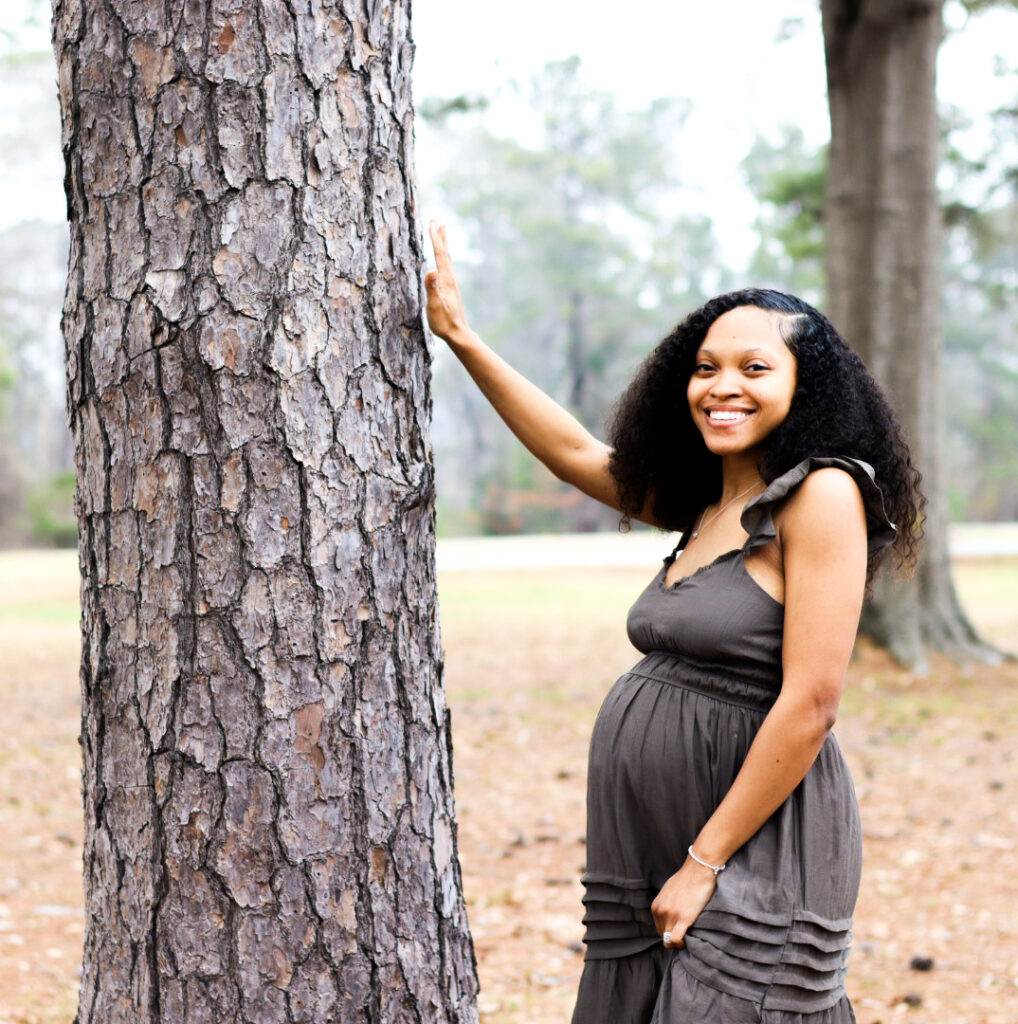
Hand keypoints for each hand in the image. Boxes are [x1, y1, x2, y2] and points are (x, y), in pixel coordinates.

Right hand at [425, 220, 469, 342]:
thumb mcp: (434, 305)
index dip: (435, 238)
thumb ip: (432, 288)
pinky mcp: (450, 289)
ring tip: (443, 232)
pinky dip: (443, 257)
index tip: (432, 222)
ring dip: (444, 244)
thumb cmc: (444, 322)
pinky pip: (446, 267)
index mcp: (445, 279)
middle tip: (437, 220)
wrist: (457, 333)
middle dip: (440, 236)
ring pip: (447, 259)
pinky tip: (442, 260)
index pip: (440, 254)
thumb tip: (431, 271)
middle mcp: (450, 278)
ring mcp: (451, 283)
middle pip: (445, 253)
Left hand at [650, 856, 717, 948]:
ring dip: (678, 943)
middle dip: (672, 939)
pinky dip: (680, 944)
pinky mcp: (683, 918)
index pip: (659, 928)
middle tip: (685, 935)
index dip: (669, 932)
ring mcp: (671, 915)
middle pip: (663, 936)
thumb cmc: (687, 879)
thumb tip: (670, 915)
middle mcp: (661, 911)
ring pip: (668, 941)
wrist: (698, 869)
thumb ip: (666, 905)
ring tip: (687, 938)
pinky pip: (675, 939)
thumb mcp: (669, 892)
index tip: (679, 932)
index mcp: (656, 906)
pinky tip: (687, 941)